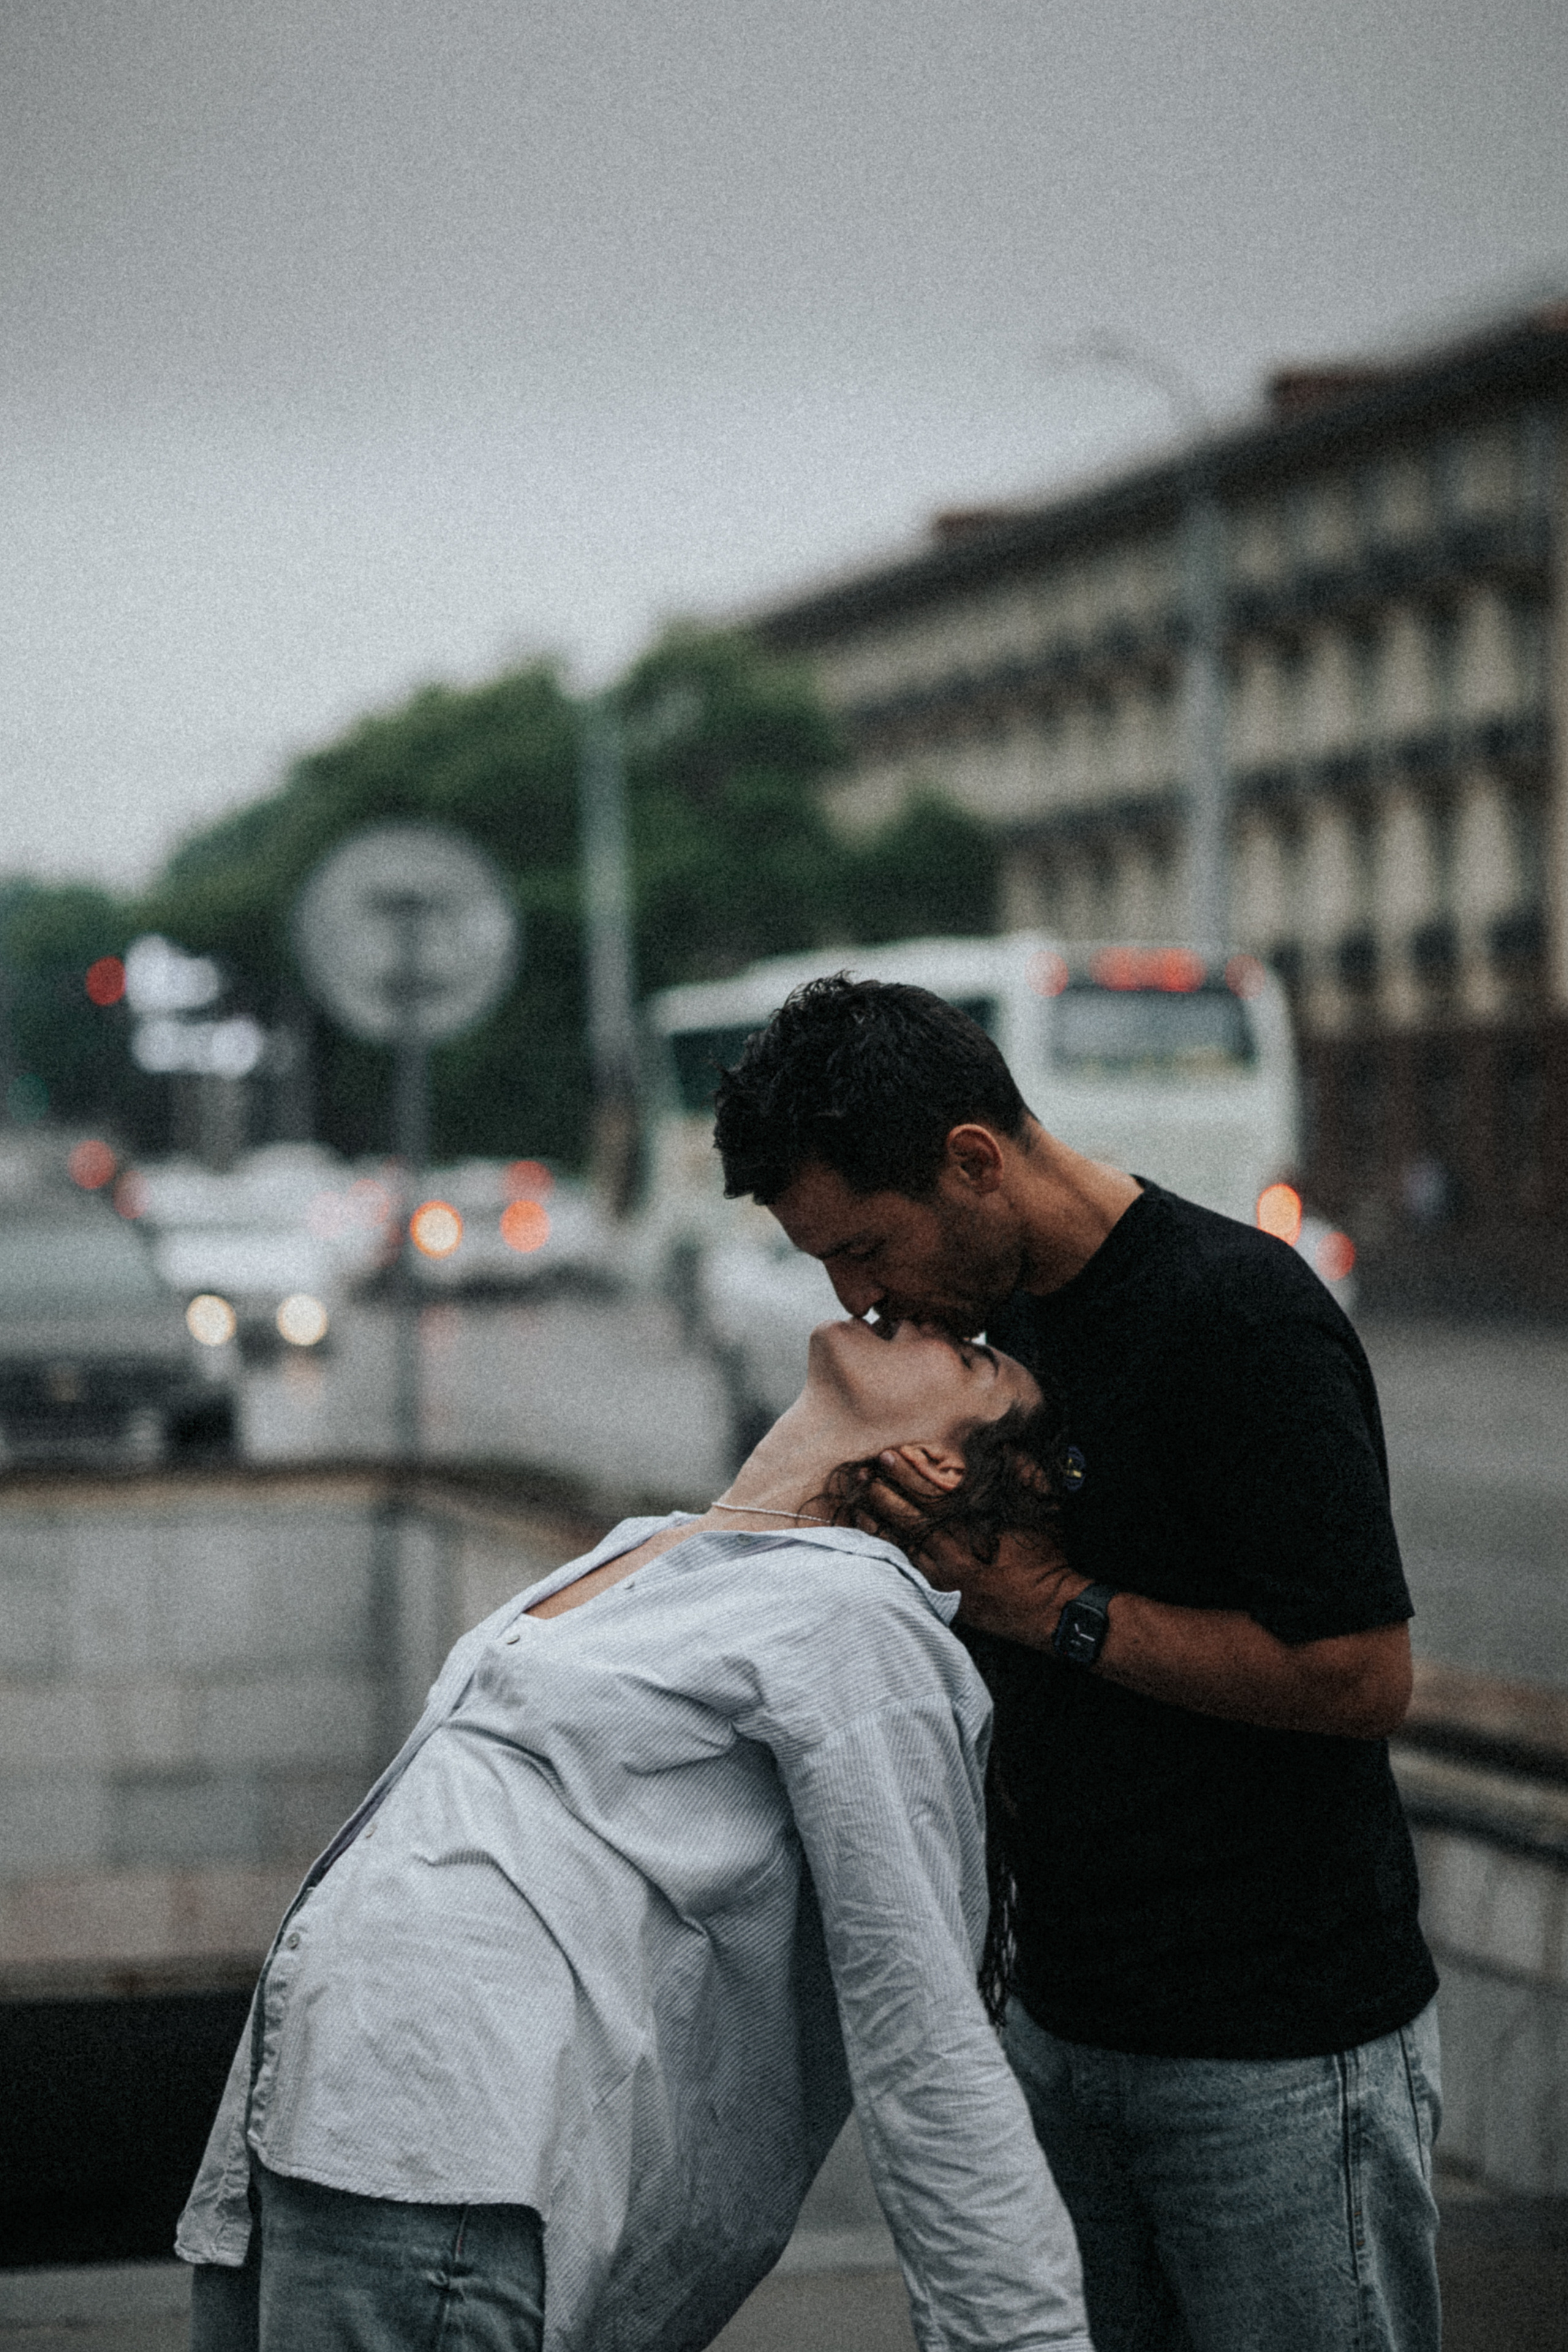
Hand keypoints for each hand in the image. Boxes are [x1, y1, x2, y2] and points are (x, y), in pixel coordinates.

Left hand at [854, 1452, 1085, 1646]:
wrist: (1049, 1608)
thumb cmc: (1047, 1555)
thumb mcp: (1044, 1507)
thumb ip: (1024, 1471)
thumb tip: (1004, 1445)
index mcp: (977, 1523)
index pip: (933, 1491)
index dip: (907, 1472)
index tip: (888, 1455)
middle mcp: (955, 1547)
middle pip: (908, 1514)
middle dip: (883, 1491)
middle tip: (861, 1472)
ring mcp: (944, 1573)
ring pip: (900, 1542)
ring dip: (876, 1518)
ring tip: (856, 1498)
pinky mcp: (941, 1592)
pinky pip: (903, 1568)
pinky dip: (884, 1550)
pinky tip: (868, 1536)